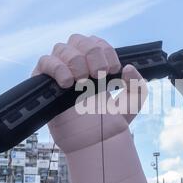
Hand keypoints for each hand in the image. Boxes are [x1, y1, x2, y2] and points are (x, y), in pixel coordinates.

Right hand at [32, 34, 146, 152]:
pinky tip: (67, 83)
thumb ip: (138, 83)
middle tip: (99, 74)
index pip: (96, 42)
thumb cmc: (111, 124)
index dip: (105, 51)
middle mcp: (77, 66)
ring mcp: (60, 74)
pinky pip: (45, 62)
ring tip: (82, 82)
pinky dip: (57, 67)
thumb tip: (128, 67)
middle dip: (92, 53)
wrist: (96, 143)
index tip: (113, 69)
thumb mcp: (133, 101)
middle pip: (78, 39)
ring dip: (75, 61)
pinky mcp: (44, 84)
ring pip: (61, 48)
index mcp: (95, 66)